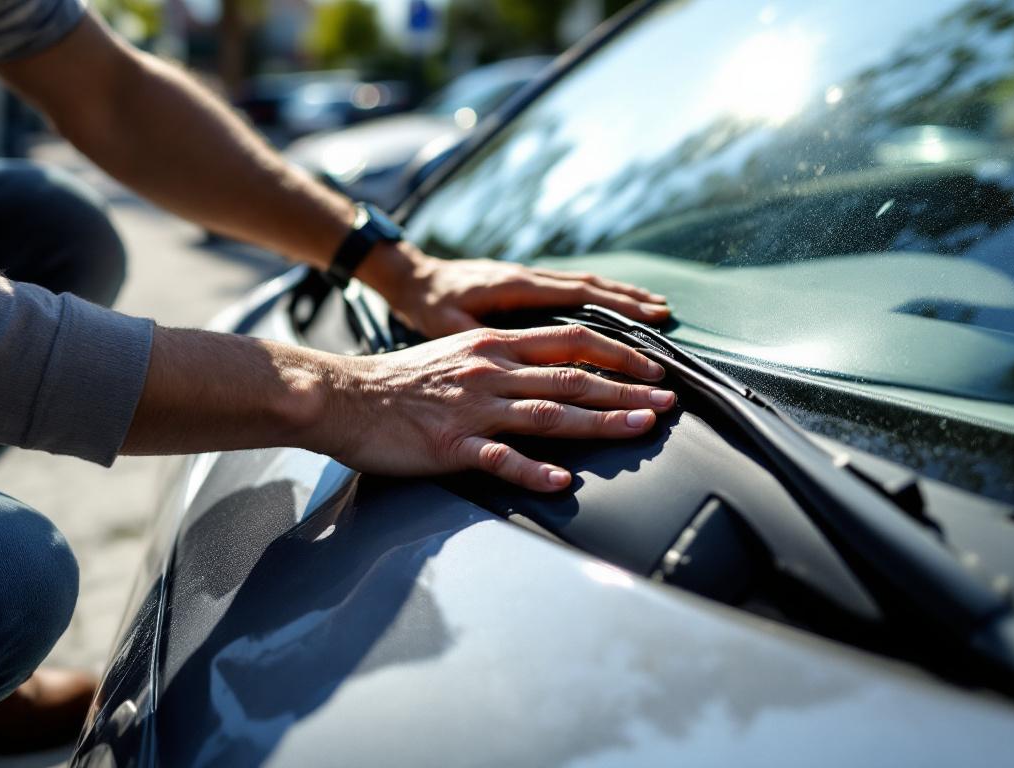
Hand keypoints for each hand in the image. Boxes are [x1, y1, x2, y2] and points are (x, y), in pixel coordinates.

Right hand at [317, 325, 676, 490]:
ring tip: (639, 431)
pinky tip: (561, 481)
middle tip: (669, 404)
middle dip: (627, 391)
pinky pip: (497, 459)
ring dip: (599, 424)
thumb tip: (551, 368)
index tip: (654, 370)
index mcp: (496, 347)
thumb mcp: (461, 352)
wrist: (343, 396)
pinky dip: (531, 470)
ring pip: (548, 414)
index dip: (619, 356)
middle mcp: (492, 372)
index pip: (572, 343)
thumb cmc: (402, 380)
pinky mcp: (450, 444)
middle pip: (573, 380)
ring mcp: (473, 409)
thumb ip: (506, 358)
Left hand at [358, 242, 670, 337]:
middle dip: (631, 303)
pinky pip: (574, 288)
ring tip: (656, 307)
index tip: (648, 324)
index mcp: (516, 288)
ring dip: (622, 295)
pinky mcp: (527, 284)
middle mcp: (530, 278)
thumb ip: (477, 338)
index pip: (579, 298)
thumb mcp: (447, 325)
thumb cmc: (426, 307)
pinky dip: (602, 295)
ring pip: (587, 284)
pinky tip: (619, 305)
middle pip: (592, 288)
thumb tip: (505, 352)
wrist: (410, 277)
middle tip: (665, 317)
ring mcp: (530, 278)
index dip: (617, 311)